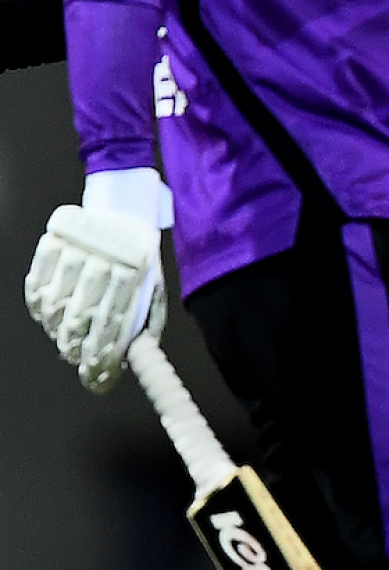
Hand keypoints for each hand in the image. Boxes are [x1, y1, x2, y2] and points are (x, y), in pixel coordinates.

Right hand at [25, 203, 165, 393]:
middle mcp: (105, 261)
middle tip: (78, 354)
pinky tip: (50, 310)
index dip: (101, 358)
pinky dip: (39, 303)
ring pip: (54, 305)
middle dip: (76, 346)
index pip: (112, 325)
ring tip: (67, 332)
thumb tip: (134, 357)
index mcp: (135, 273)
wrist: (126, 210)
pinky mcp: (55, 242)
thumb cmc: (139, 257)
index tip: (98, 377)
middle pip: (78, 319)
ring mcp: (78, 251)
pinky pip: (36, 284)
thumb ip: (146, 321)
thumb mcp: (153, 287)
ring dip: (58, 327)